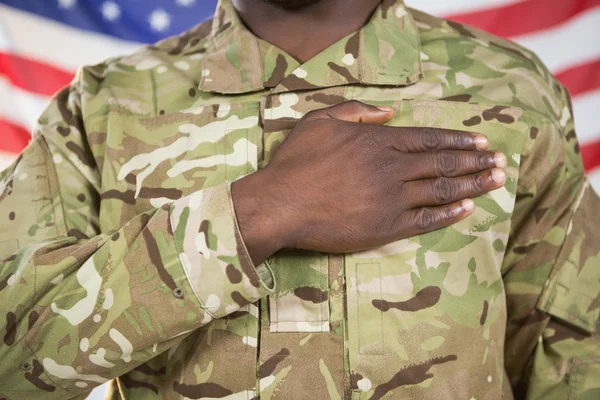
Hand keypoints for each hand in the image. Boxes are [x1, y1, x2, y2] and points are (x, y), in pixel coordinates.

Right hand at [232, 101, 506, 263]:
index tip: (481, 142)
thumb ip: (356, 111)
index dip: (458, 140)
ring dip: (471, 186)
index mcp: (377, 141)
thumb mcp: (320, 121)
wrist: (280, 205)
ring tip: (495, 182)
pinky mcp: (385, 227)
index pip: (428, 139)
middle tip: (499, 163)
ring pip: (440, 190)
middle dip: (474, 162)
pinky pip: (425, 221)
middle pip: (442, 163)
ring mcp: (390, 199)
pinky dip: (448, 215)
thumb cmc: (296, 163)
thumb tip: (388, 112)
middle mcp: (391, 168)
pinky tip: (466, 210)